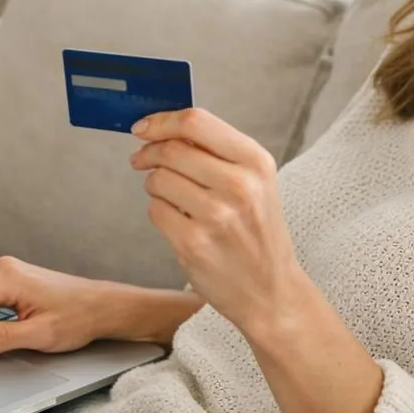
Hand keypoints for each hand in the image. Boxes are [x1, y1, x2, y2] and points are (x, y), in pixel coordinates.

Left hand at [130, 107, 304, 331]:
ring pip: (158, 179)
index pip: (196, 122)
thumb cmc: (258, 232)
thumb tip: (164, 129)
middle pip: (171, 149)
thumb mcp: (256, 183)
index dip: (161, 121)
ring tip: (173, 198)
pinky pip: (155, 211)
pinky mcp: (193, 243)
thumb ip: (216, 152)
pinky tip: (180, 223)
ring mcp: (216, 216)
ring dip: (155, 185)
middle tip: (142, 160)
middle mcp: (239, 185)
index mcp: (256, 162)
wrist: (271, 291)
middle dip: (148, 153)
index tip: (143, 127)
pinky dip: (160, 213)